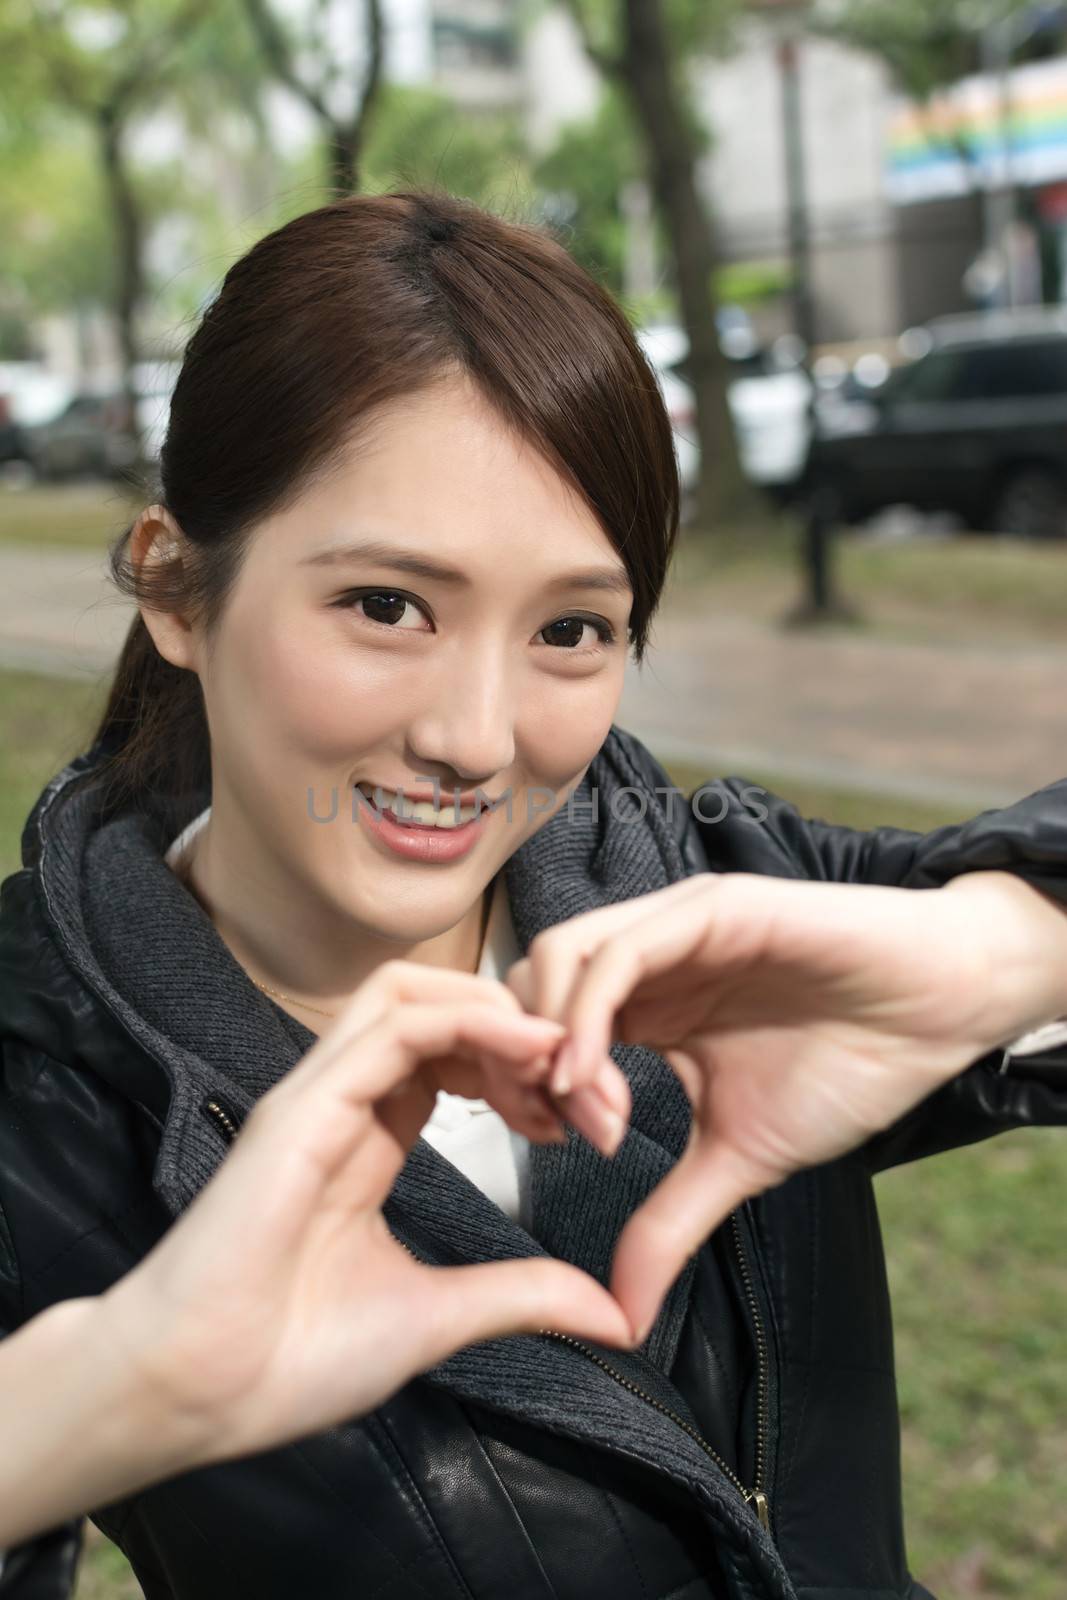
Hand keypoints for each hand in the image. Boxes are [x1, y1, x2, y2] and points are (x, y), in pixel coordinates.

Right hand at [98, 961, 636, 1469]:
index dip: (525, 1067)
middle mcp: (345, 1101)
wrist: (200, 1393)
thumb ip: (523, 1296)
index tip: (583, 1118)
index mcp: (369, 1139)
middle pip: (438, 1006)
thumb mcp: (440, 1317)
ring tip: (559, 1062)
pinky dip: (471, 1021)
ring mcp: (320, 1094)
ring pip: (411, 992)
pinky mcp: (305, 1104)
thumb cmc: (293, 1358)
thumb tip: (614, 1318)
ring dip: (497, 1011)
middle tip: (584, 1089)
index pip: (452, 1055)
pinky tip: (529, 1051)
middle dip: (522, 1028)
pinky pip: (396, 1025)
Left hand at [505, 869, 1061, 1341]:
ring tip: (584, 1111)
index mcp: (646, 1001)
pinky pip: (622, 952)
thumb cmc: (848, 1067)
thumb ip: (669, 1220)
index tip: (549, 1146)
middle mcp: (648, 955)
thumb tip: (621, 1317)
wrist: (939, 1015)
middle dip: (518, 1061)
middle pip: (527, 983)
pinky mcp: (711, 909)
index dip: (521, 1081)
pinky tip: (598, 1080)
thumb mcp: (740, 1157)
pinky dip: (589, 1015)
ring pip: (561, 957)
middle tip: (552, 1130)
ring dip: (549, 1040)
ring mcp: (675, 925)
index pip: (539, 1022)